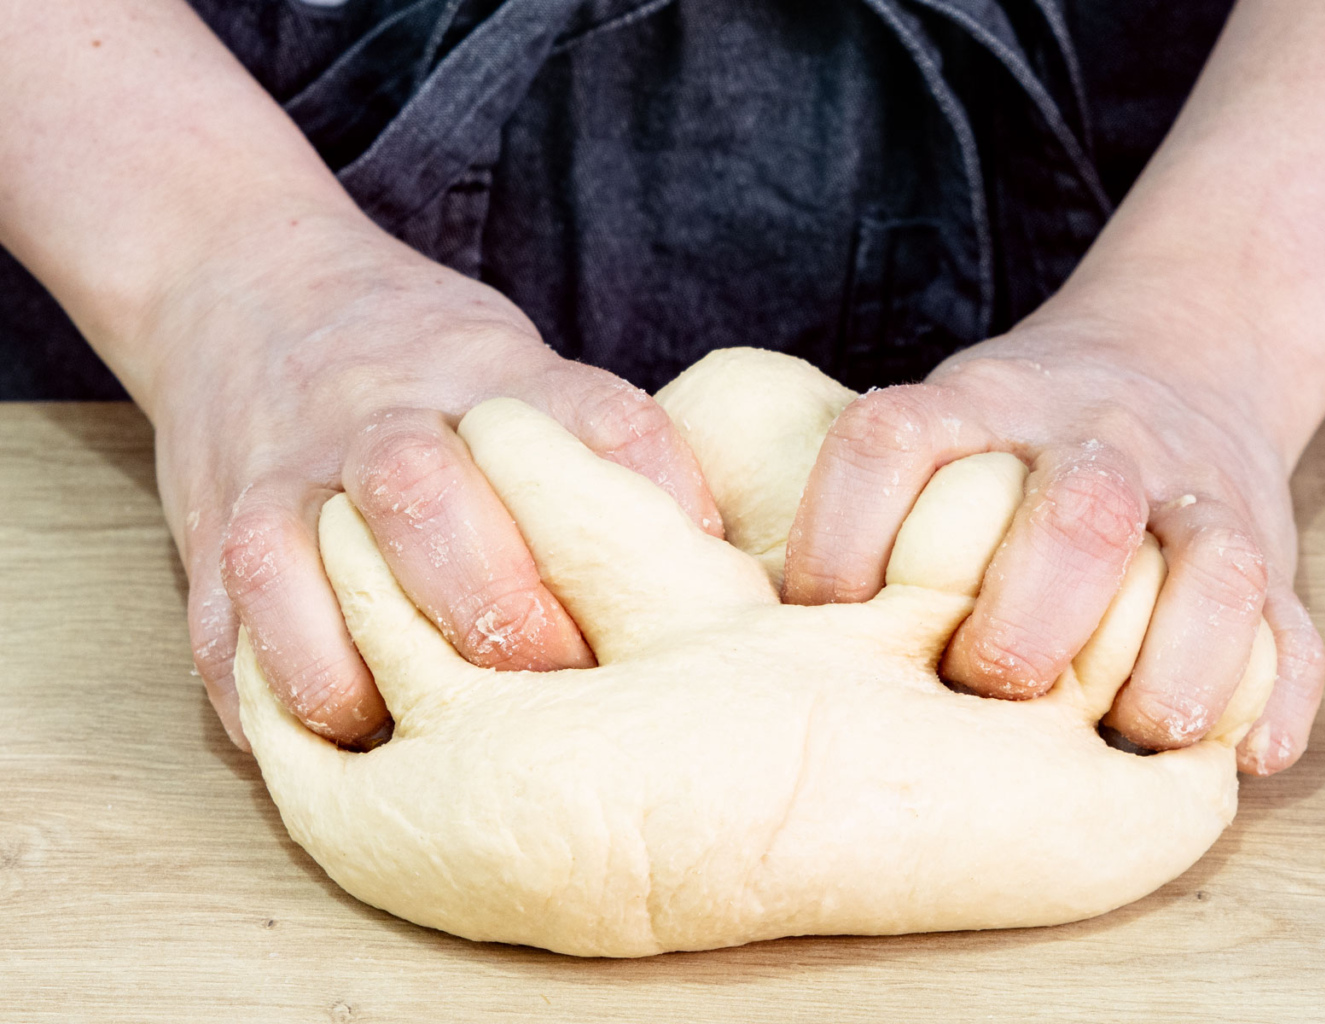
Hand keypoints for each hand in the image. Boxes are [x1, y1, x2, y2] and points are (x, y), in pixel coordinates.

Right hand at [148, 219, 720, 749]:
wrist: (242, 283)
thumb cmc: (424, 358)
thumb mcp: (518, 362)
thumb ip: (596, 449)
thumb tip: (718, 569)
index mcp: (489, 372)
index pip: (589, 422)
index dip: (648, 505)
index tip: (689, 584)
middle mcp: (382, 416)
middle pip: (426, 493)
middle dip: (492, 603)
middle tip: (550, 675)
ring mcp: (286, 473)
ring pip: (297, 558)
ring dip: (356, 661)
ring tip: (406, 725)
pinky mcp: (213, 532)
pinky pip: (223, 622)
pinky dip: (266, 692)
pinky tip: (323, 740)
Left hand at [782, 305, 1323, 774]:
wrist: (1178, 354)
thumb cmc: (1015, 436)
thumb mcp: (941, 418)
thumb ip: (865, 498)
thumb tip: (743, 616)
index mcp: (985, 406)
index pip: (894, 440)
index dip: (844, 536)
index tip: (821, 621)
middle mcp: (1095, 442)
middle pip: (1077, 511)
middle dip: (1028, 617)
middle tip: (990, 686)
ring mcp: (1193, 494)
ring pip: (1213, 566)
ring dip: (1169, 665)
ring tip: (1132, 733)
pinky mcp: (1269, 551)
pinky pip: (1293, 628)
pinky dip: (1271, 695)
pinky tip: (1239, 753)